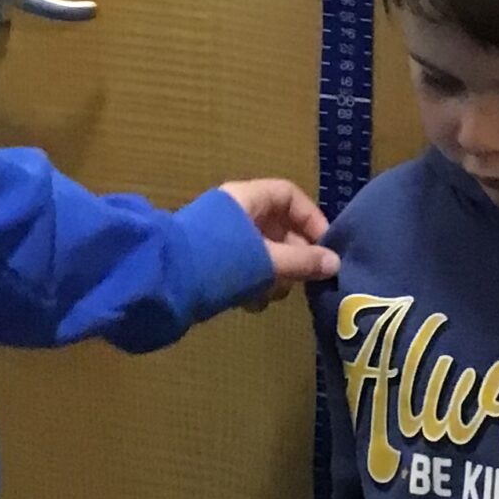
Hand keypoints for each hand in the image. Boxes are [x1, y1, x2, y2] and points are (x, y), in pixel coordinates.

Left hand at [220, 179, 339, 304]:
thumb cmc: (220, 262)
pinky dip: (253, 284)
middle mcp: (234, 213)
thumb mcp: (268, 261)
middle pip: (278, 227)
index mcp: (246, 198)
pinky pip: (245, 268)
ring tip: (273, 294)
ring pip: (264, 253)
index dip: (311, 218)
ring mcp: (221, 238)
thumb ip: (303, 261)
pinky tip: (252, 303)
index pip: (289, 195)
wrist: (162, 286)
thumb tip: (335, 264)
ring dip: (274, 276)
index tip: (326, 247)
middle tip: (304, 279)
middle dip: (294, 256)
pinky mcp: (212, 263)